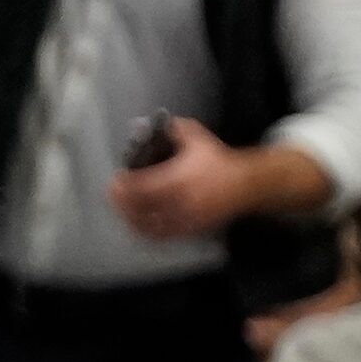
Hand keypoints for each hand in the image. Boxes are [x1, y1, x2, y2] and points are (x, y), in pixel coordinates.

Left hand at [110, 118, 251, 240]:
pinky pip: (165, 237)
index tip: (116, 180)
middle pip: (142, 210)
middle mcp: (180, 202)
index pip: (143, 187)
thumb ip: (174, 129)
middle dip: (123, 204)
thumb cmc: (218, 160)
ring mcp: (186, 219)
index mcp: (178, 179)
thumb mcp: (196, 137)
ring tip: (122, 210)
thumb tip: (152, 124)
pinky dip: (149, 233)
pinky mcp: (193, 230)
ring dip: (132, 220)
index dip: (124, 187)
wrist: (247, 184)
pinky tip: (140, 225)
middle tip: (113, 195)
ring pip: (151, 227)